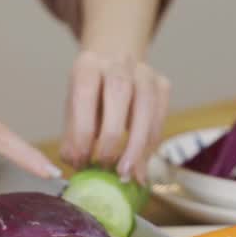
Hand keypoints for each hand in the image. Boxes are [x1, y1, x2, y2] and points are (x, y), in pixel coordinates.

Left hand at [61, 49, 169, 183]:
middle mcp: (118, 63)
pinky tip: (140, 163)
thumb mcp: (75, 110)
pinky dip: (150, 143)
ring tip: (127, 173)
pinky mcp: (162, 85)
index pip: (85, 94)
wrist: (115, 64)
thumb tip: (78, 164)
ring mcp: (144, 72)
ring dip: (137, 144)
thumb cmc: (91, 94)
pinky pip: (160, 116)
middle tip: (105, 167)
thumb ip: (73, 136)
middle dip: (112, 137)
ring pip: (146, 105)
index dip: (82, 130)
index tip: (80, 160)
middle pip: (119, 93)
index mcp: (88, 65)